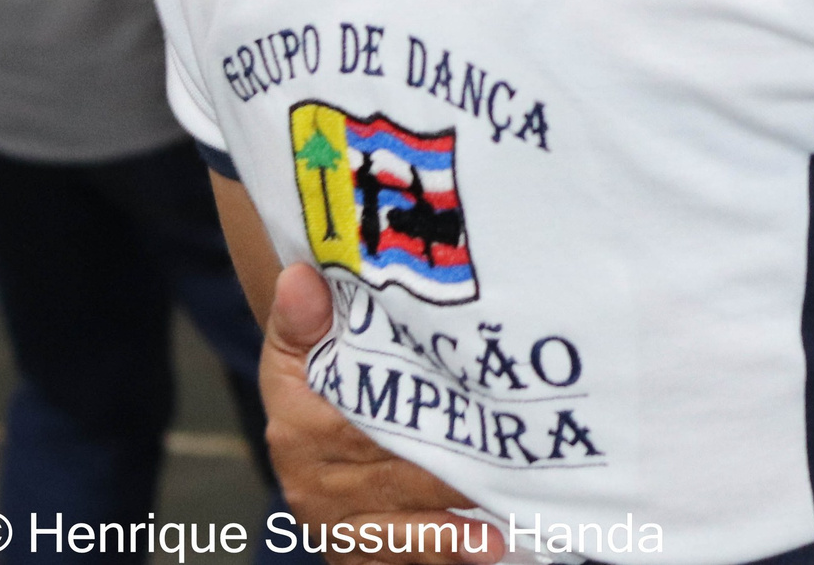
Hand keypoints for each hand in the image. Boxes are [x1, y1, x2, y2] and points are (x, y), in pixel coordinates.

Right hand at [262, 266, 496, 564]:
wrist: (303, 424)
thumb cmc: (318, 374)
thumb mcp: (299, 346)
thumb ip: (303, 317)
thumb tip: (300, 277)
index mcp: (302, 427)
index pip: (364, 423)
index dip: (416, 422)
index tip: (467, 417)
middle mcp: (316, 483)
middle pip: (397, 477)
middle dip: (456, 473)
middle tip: (514, 467)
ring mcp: (337, 523)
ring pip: (400, 527)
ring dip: (450, 530)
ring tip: (501, 530)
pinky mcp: (355, 551)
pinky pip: (395, 559)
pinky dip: (440, 554)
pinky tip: (486, 550)